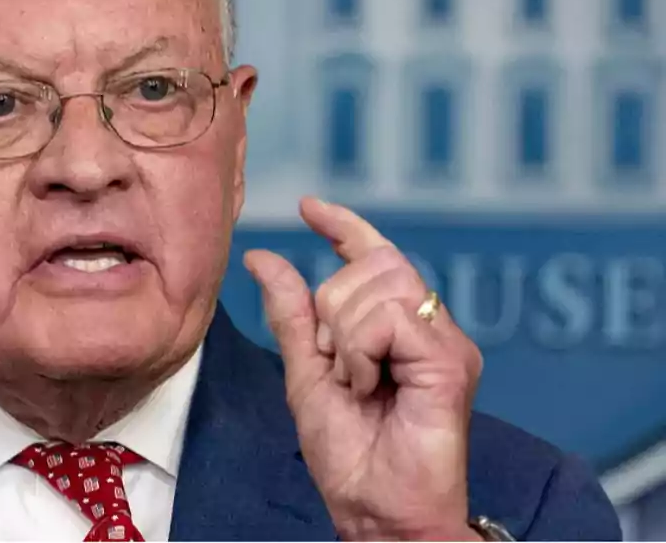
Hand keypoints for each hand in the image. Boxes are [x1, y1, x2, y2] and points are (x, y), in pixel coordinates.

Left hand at [245, 197, 483, 540]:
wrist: (377, 508)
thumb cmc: (351, 454)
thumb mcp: (305, 373)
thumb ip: (292, 315)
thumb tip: (264, 259)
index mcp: (398, 328)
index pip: (375, 256)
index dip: (344, 226)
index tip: (308, 207)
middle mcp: (428, 327)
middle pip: (371, 265)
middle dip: (331, 310)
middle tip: (336, 367)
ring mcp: (445, 342)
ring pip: (379, 286)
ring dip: (344, 336)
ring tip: (355, 384)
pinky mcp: (451, 361)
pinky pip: (391, 318)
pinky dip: (361, 351)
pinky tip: (367, 386)